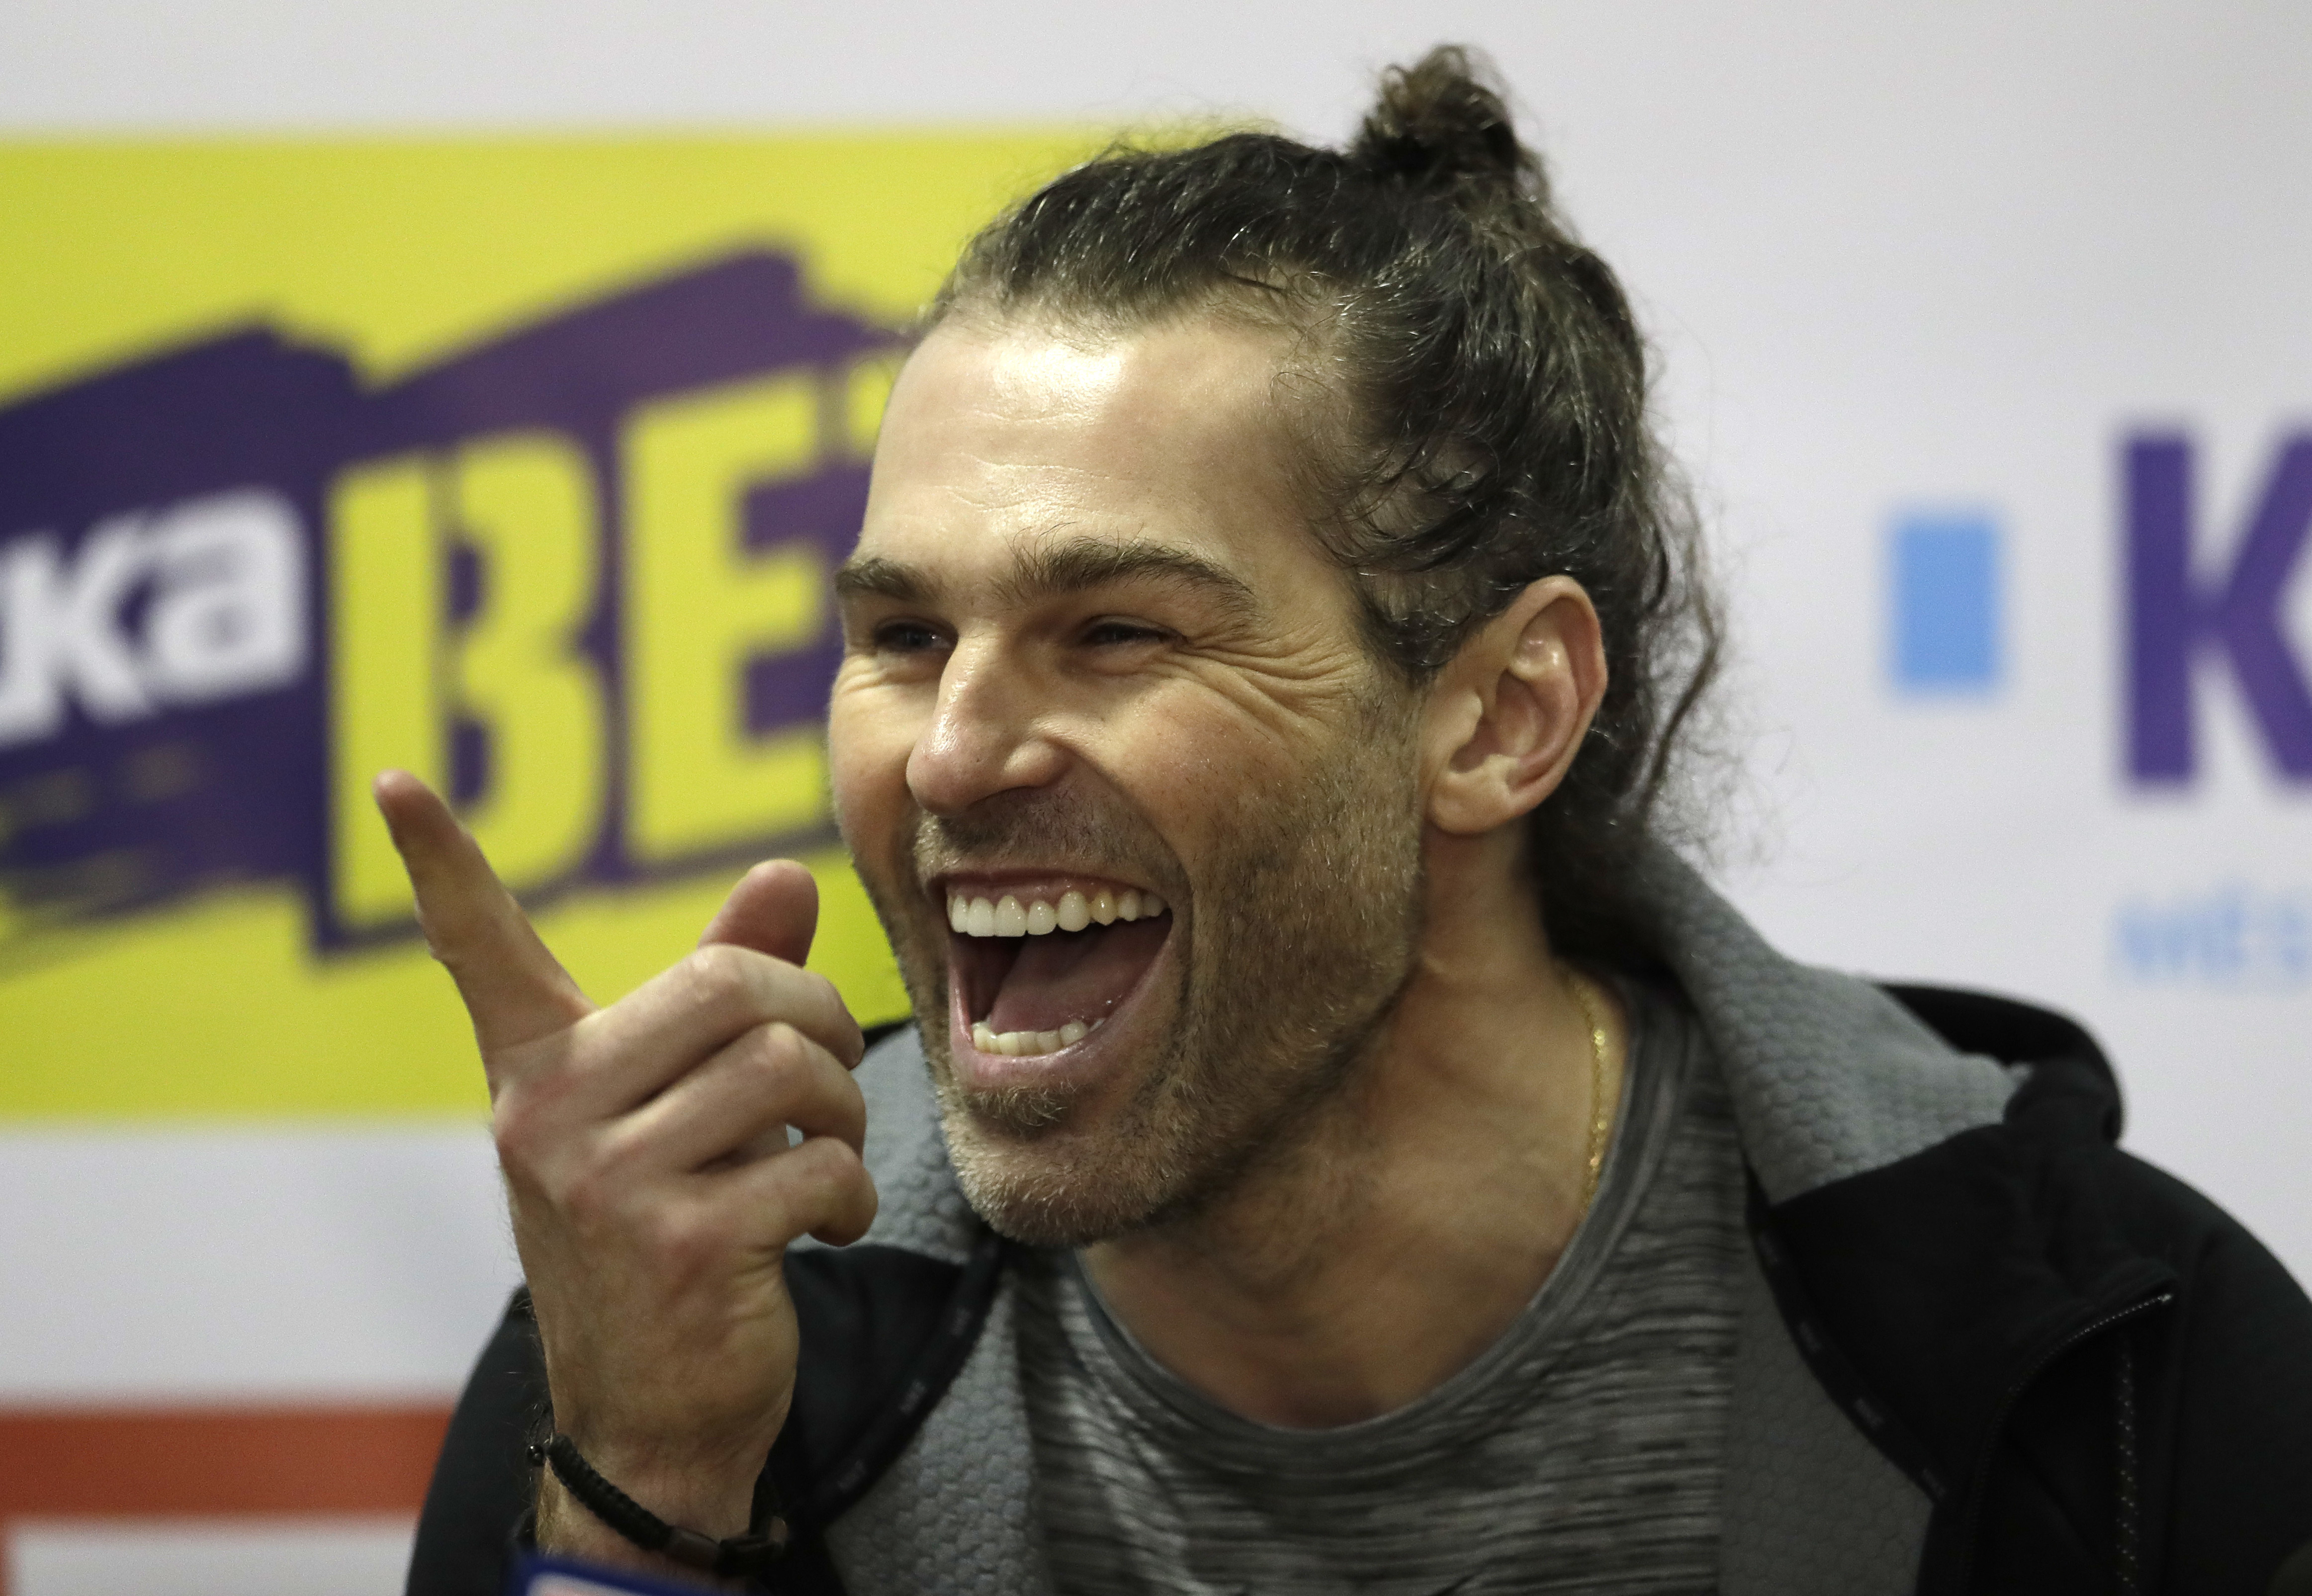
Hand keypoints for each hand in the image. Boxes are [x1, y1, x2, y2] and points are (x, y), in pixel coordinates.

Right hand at [375, 771, 876, 1562]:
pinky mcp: (676, 1243)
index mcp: (538, 1074)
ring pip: (789, 1067)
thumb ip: (732, 991)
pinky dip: (851, 1194)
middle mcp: (547, 1117)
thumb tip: (787, 873)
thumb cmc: (670, 1240)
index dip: (440, 864)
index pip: (481, 952)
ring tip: (825, 1155)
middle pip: (733, 985)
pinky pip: (816, 1162)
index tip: (395, 782)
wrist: (653, 1419)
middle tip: (823, 1081)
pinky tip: (825, 1225)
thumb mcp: (684, 1111)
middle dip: (817, 1021)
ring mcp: (602, 1182)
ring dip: (843, 1113)